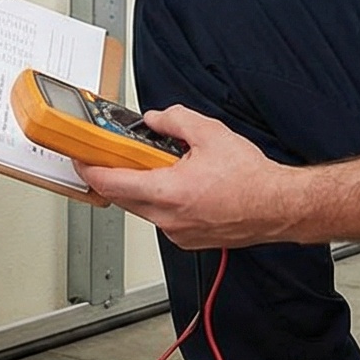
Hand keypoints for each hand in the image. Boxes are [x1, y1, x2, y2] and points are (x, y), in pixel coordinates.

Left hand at [78, 106, 307, 248]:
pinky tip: (180, 186)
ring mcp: (178, 233)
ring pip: (142, 209)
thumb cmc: (252, 179)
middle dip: (117, 176)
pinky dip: (162, 202)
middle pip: (123, 197)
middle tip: (117, 156)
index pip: (112, 183)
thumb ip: (175, 121)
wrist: (279, 207)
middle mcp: (169, 218)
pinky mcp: (188, 239)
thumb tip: (156, 120)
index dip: (90, 170)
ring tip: (160, 168)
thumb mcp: (210, 133)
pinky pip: (162, 218)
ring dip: (142, 188)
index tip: (80, 159)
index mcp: (169, 192)